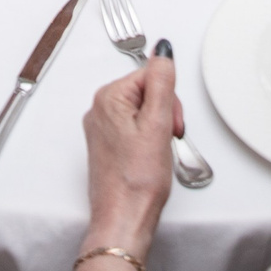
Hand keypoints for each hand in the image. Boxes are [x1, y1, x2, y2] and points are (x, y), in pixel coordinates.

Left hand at [81, 58, 178, 256]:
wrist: (123, 219)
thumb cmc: (137, 180)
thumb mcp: (158, 123)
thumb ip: (162, 82)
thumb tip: (162, 51)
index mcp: (108, 97)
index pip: (151, 76)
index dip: (169, 99)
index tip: (171, 123)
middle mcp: (99, 110)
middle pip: (147, 93)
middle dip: (164, 114)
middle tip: (167, 139)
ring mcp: (101, 130)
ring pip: (143, 113)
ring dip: (158, 129)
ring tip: (158, 153)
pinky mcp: (107, 147)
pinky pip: (135, 130)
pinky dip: (149, 141)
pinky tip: (150, 158)